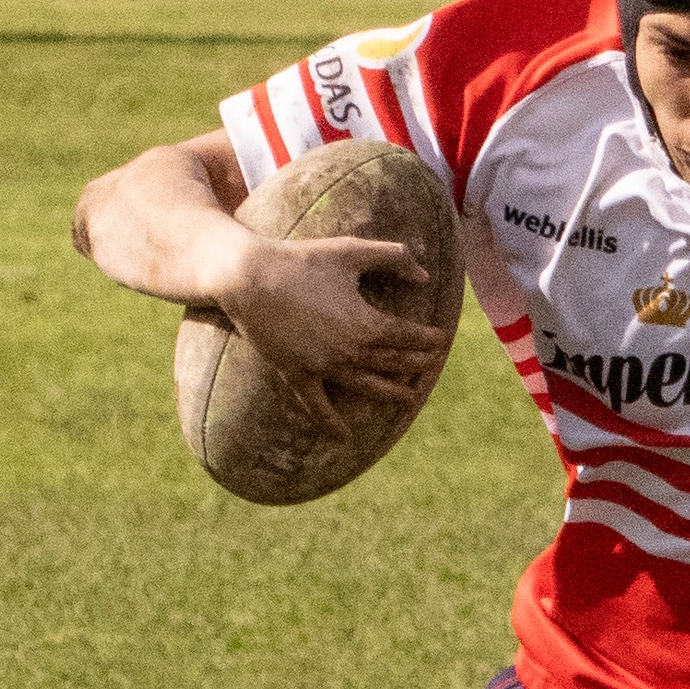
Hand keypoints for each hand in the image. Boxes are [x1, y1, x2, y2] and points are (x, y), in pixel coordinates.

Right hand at [218, 232, 450, 435]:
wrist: (248, 276)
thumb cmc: (301, 259)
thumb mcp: (350, 250)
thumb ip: (394, 257)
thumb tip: (426, 276)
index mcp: (365, 323)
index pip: (407, 337)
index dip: (427, 339)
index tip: (441, 340)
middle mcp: (348, 351)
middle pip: (392, 363)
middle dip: (416, 364)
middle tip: (432, 366)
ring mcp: (322, 367)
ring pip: (366, 386)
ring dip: (391, 394)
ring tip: (410, 399)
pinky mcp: (297, 374)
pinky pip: (317, 406)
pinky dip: (330, 423)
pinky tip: (343, 437)